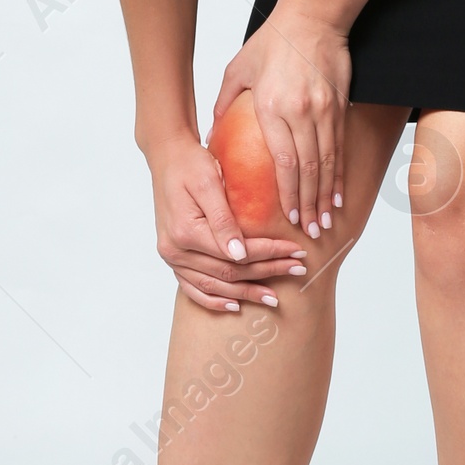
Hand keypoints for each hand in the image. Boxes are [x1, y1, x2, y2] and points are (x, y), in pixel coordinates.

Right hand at [145, 131, 306, 313]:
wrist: (167, 158)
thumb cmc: (190, 164)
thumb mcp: (208, 182)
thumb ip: (222, 219)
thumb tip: (240, 255)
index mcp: (186, 231)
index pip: (237, 252)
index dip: (270, 253)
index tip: (296, 251)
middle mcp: (175, 250)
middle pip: (229, 272)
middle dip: (266, 272)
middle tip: (297, 270)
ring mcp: (172, 258)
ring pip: (214, 285)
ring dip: (246, 293)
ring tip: (274, 297)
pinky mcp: (173, 259)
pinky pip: (193, 288)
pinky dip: (213, 301)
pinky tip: (235, 306)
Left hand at [210, 4, 349, 238]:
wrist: (312, 16)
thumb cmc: (272, 41)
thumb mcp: (238, 69)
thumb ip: (224, 103)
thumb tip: (213, 134)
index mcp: (272, 107)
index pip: (284, 162)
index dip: (289, 194)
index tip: (289, 217)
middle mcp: (301, 113)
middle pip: (308, 169)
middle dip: (310, 204)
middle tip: (311, 231)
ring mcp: (324, 110)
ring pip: (327, 161)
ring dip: (327, 194)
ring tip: (326, 220)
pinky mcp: (339, 105)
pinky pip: (340, 146)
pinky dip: (339, 172)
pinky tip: (339, 191)